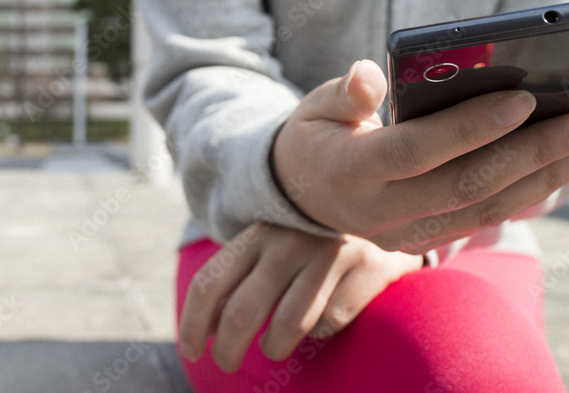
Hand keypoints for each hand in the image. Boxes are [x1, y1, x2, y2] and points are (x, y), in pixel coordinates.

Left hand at [179, 223, 422, 372]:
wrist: (377, 203)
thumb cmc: (311, 240)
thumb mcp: (270, 248)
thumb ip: (238, 280)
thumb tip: (206, 329)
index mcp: (257, 233)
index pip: (209, 282)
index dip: (193, 323)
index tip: (191, 351)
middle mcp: (289, 240)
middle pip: (242, 312)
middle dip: (228, 350)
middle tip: (227, 365)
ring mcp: (329, 252)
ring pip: (288, 324)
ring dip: (274, 346)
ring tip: (273, 348)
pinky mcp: (369, 266)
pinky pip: (332, 320)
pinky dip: (321, 332)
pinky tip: (321, 324)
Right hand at [272, 60, 568, 253]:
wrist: (301, 194)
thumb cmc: (315, 137)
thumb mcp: (314, 108)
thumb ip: (344, 93)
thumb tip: (368, 75)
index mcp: (350, 171)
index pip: (416, 150)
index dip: (469, 127)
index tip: (522, 98)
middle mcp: (379, 211)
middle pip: (465, 184)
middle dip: (531, 153)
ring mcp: (403, 234)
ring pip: (483, 209)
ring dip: (542, 178)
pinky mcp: (424, 241)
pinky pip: (482, 221)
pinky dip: (525, 194)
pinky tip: (559, 168)